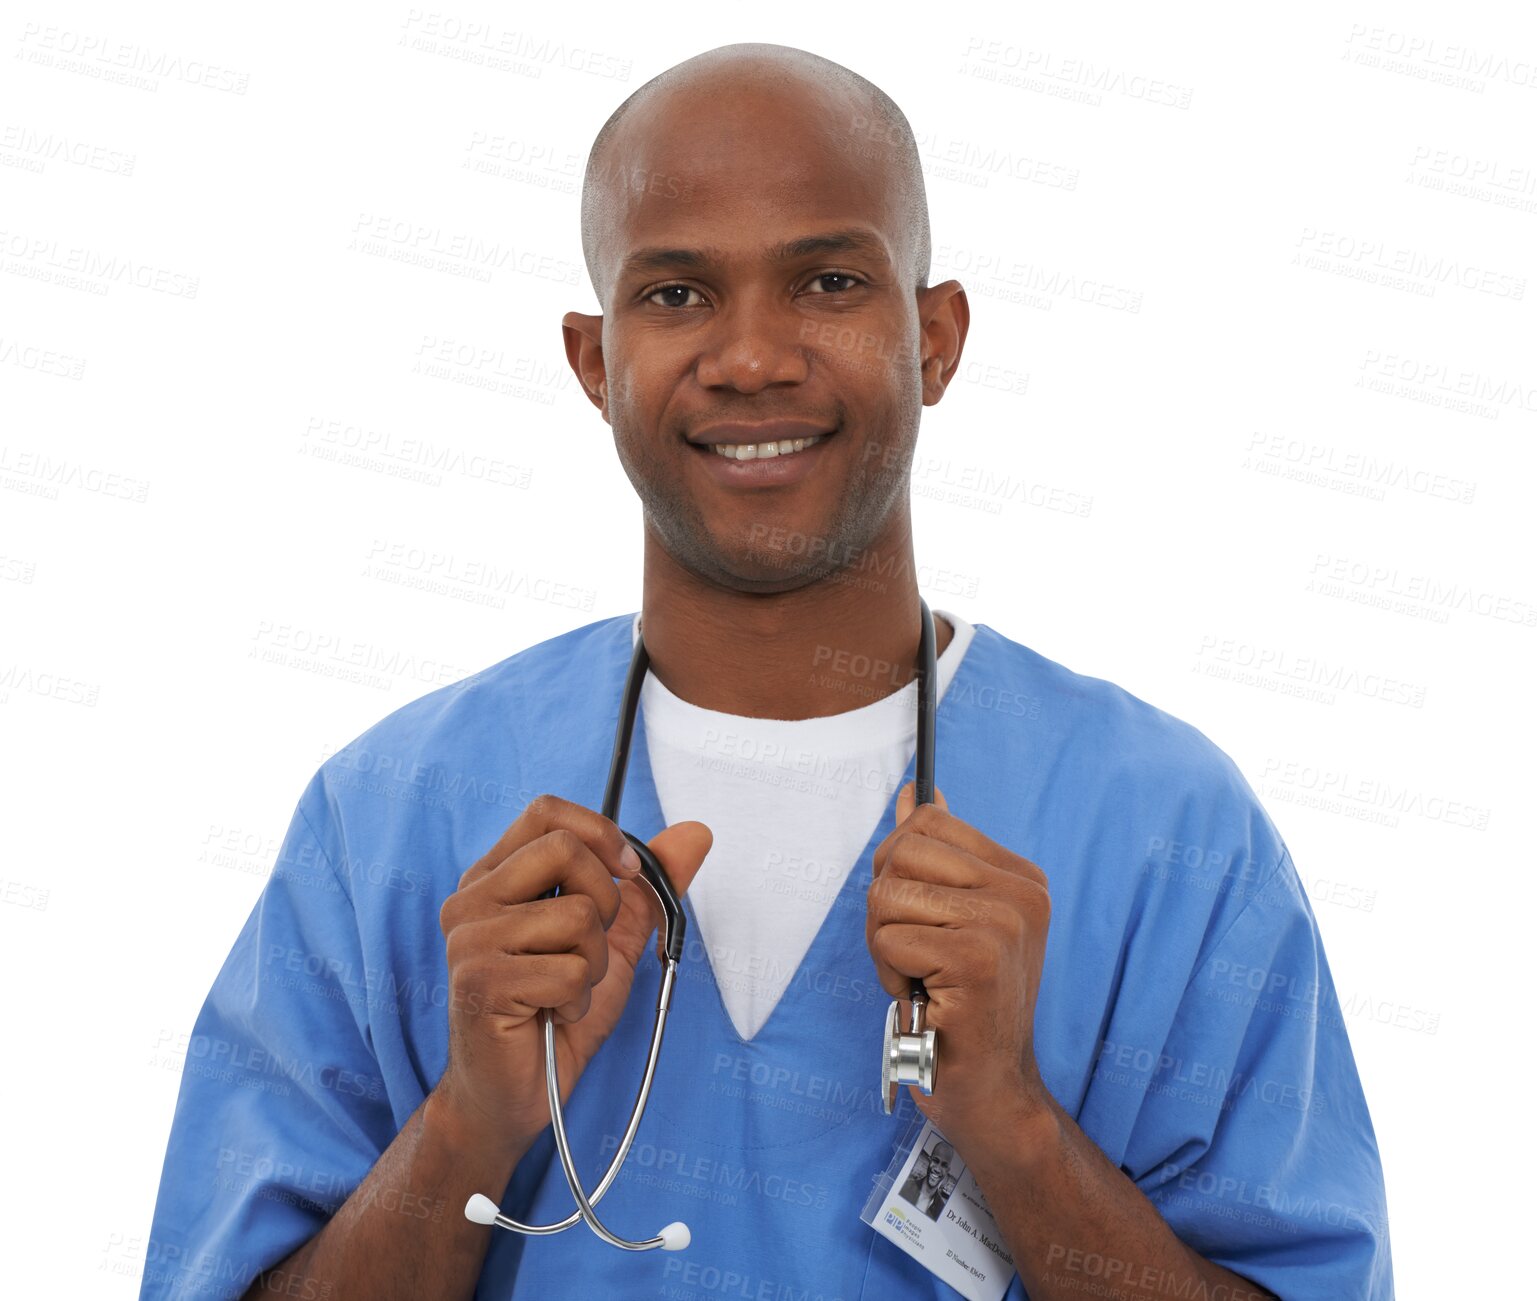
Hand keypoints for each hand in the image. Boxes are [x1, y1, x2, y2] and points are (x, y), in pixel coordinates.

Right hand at [434, 793, 711, 1154]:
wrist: (518, 1093)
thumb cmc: (557, 1012)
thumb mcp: (613, 939)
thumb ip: (649, 887)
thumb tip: (696, 832)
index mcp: (494, 877)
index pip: (546, 811)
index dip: (600, 834)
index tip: (626, 874)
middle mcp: (472, 899)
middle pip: (564, 848)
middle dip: (604, 901)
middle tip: (587, 948)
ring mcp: (470, 940)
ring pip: (577, 915)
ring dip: (594, 963)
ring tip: (567, 990)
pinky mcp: (481, 982)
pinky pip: (570, 970)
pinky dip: (580, 999)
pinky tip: (555, 1015)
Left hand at [866, 781, 1050, 1145]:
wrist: (992, 1090)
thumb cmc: (961, 1006)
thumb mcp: (951, 919)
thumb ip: (934, 854)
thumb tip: (914, 793)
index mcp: (1021, 877)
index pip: (927, 823)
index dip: (898, 872)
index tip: (923, 921)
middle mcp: (1022, 893)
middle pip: (900, 852)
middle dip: (885, 909)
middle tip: (916, 958)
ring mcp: (1005, 925)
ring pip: (887, 896)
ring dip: (885, 946)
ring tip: (922, 980)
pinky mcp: (978, 961)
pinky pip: (889, 939)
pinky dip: (891, 975)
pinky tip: (926, 1001)